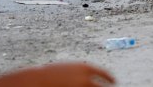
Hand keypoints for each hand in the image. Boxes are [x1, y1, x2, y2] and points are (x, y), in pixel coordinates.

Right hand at [0, 63, 114, 86]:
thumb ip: (82, 72)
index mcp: (85, 68)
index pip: (105, 74)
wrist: (37, 80)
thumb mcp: (69, 67)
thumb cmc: (51, 74)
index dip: (110, 78)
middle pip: (103, 86)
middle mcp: (85, 79)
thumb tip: (92, 77)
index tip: (115, 81)